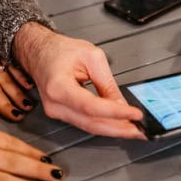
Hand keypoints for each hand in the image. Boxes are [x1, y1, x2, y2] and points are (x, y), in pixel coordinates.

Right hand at [12, 23, 143, 138]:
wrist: (39, 51)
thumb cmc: (60, 50)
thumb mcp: (91, 57)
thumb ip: (107, 83)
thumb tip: (122, 104)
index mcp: (58, 85)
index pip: (91, 106)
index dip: (115, 113)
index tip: (134, 114)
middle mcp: (54, 104)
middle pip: (91, 123)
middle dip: (118, 128)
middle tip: (140, 130)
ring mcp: (56, 111)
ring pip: (89, 126)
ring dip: (113, 129)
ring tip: (134, 128)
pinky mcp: (61, 113)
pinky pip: (85, 122)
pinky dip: (103, 124)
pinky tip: (118, 124)